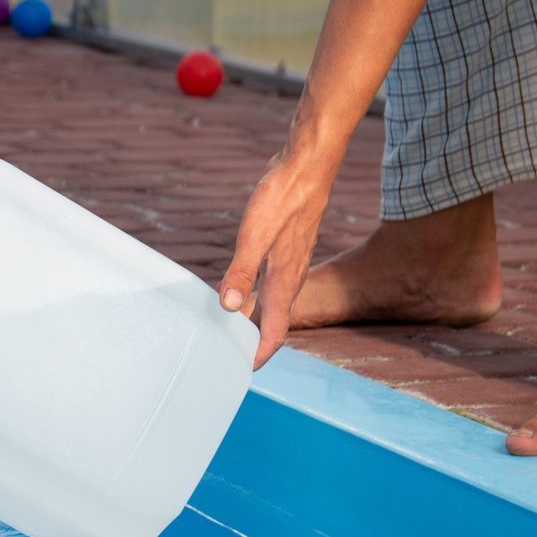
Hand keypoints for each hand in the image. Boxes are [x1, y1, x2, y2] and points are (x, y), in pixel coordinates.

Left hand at [218, 147, 338, 368]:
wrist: (308, 166)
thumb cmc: (283, 197)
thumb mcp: (254, 235)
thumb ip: (241, 272)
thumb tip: (228, 307)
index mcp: (284, 281)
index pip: (275, 331)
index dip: (259, 354)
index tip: (242, 370)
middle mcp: (290, 277)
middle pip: (273, 322)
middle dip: (253, 343)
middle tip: (228, 356)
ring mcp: (290, 263)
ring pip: (272, 303)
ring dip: (253, 320)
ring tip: (228, 331)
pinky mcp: (286, 249)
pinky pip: (271, 285)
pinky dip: (255, 297)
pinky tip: (237, 293)